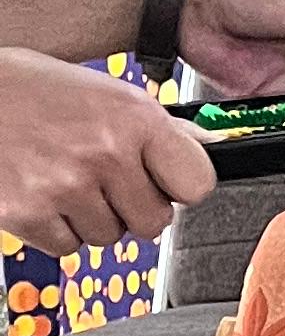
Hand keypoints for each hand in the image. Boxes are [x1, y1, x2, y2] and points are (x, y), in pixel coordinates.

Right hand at [0, 59, 214, 256]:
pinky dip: (59, 229)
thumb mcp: (108, 93)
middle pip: (154, 221)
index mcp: (134, 118)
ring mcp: (65, 188)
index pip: (197, 182)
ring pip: (110, 237)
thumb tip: (206, 148)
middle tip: (110, 182)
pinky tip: (45, 194)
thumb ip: (159, 127)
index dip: (182, 185)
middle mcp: (104, 154)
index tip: (168, 181)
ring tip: (70, 180)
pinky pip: (68, 247)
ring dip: (95, 218)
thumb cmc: (35, 88)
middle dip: (136, 207)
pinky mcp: (26, 215)